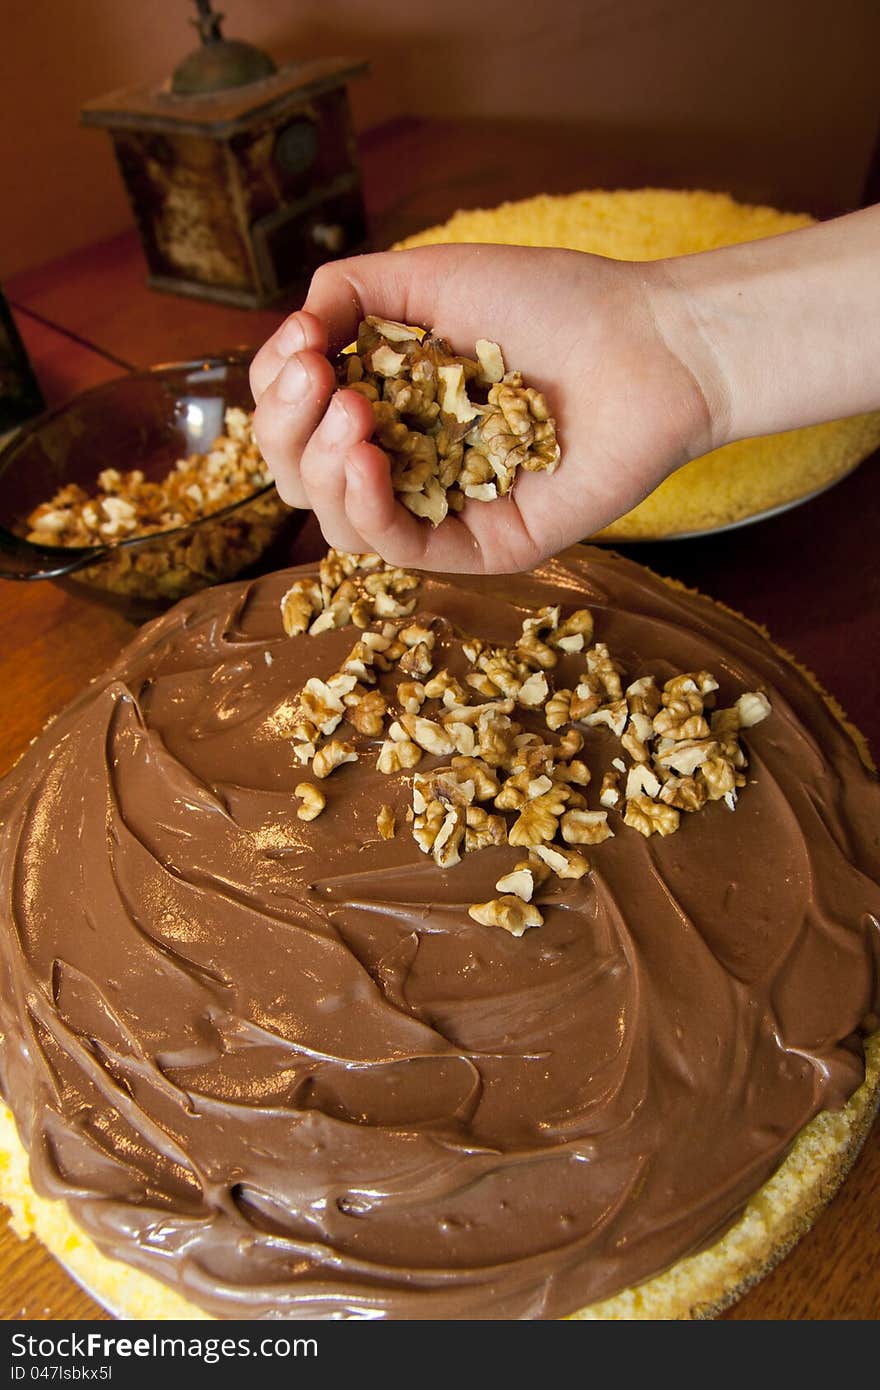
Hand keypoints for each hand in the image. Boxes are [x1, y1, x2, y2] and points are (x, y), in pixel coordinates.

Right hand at [250, 244, 720, 571]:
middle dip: (285, 429)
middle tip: (319, 377)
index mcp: (385, 406)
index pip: (294, 424)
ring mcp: (441, 509)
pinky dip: (368, 508)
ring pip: (338, 525)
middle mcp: (404, 462)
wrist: (647, 342)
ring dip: (321, 467)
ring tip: (353, 409)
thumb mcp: (431, 278)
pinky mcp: (482, 545)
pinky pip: (401, 550)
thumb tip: (293, 337)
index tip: (301, 344)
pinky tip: (367, 459)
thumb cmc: (552, 303)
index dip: (275, 392)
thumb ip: (350, 294)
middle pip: (299, 479)